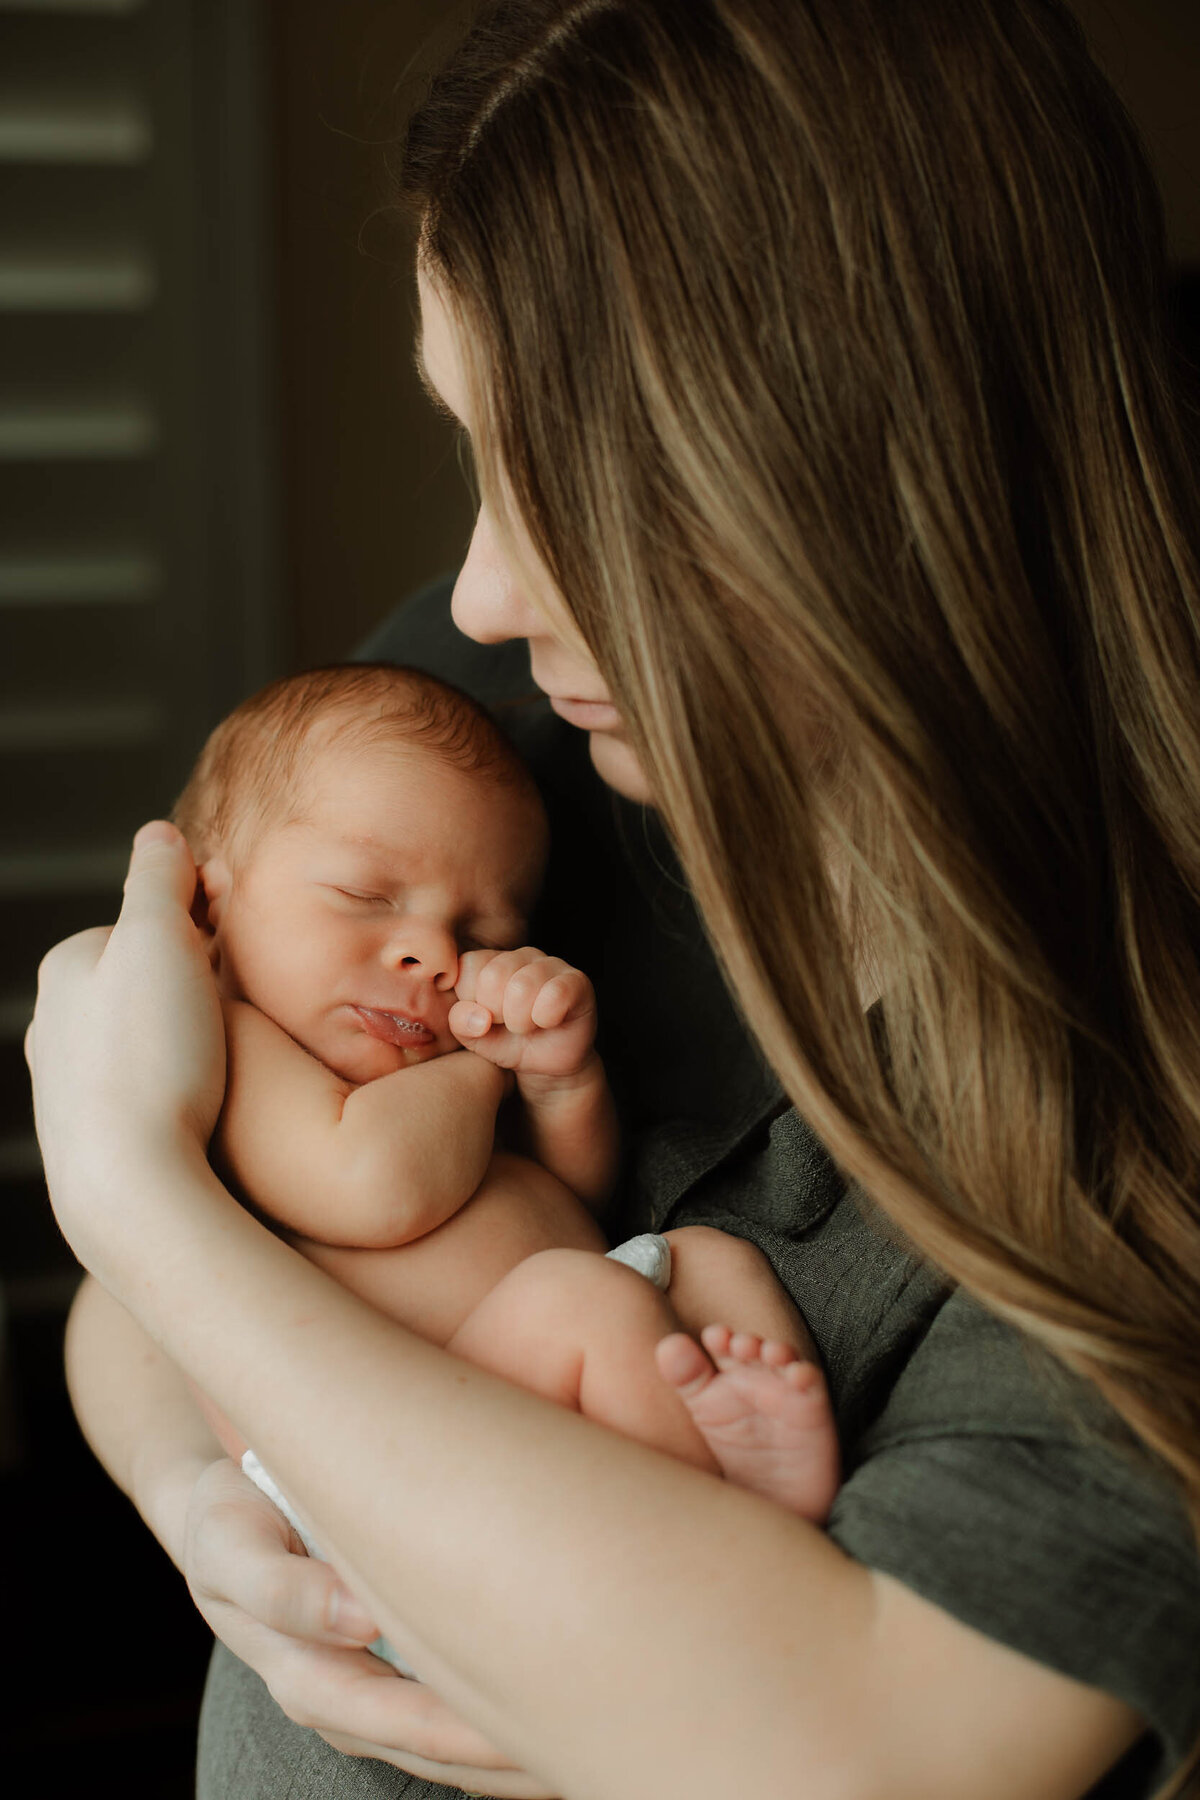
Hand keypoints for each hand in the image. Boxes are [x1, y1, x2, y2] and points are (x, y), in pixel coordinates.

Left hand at [26, 822, 225, 1262]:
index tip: (234, 958)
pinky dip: (178, 1093)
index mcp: (65, 968)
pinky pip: (147, 1094)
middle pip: (147, 982)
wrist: (135, 1189)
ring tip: (220, 1070)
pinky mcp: (90, 1140)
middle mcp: (50, 1025)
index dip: (203, 935)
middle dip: (194, 991)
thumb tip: (160, 833)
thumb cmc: (152, 1058)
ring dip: (188, 1043)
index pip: (149, 924)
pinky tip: (201, 1112)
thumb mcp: (161, 938)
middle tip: (234, 1021)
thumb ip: (160, 878)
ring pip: (147, 1040)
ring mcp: (66, 1087)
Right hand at [186, 1459, 557, 1795]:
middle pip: (436, 1748)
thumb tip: (358, 1624)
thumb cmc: (230, 1523)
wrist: (219, 1518)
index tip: (533, 1715)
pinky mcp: (385, 1674)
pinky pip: (444, 1717)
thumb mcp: (230, 1546)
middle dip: (508, 1754)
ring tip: (585, 1742)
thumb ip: (282, 1588)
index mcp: (306, 1675)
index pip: (401, 1721)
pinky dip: (493, 1727)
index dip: (467, 1729)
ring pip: (446, 1746)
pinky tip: (549, 1715)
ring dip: (510, 1753)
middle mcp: (341, 1701)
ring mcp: (365, 1696)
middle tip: (588, 1740)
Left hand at [450, 948, 595, 1079]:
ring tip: (529, 1026)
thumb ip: (460, 1023)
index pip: (467, 968)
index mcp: (489, 961)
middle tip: (509, 1024)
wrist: (548, 1066)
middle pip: (493, 976)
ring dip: (521, 1021)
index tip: (485, 1018)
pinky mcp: (576, 981)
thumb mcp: (476, 1038)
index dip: (472, 1003)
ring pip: (522, 986)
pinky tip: (550, 1022)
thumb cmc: (509, 1044)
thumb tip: (477, 1015)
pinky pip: (554, 994)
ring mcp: (550, 964)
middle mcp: (519, 955)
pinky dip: (545, 1018)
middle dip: (496, 1013)